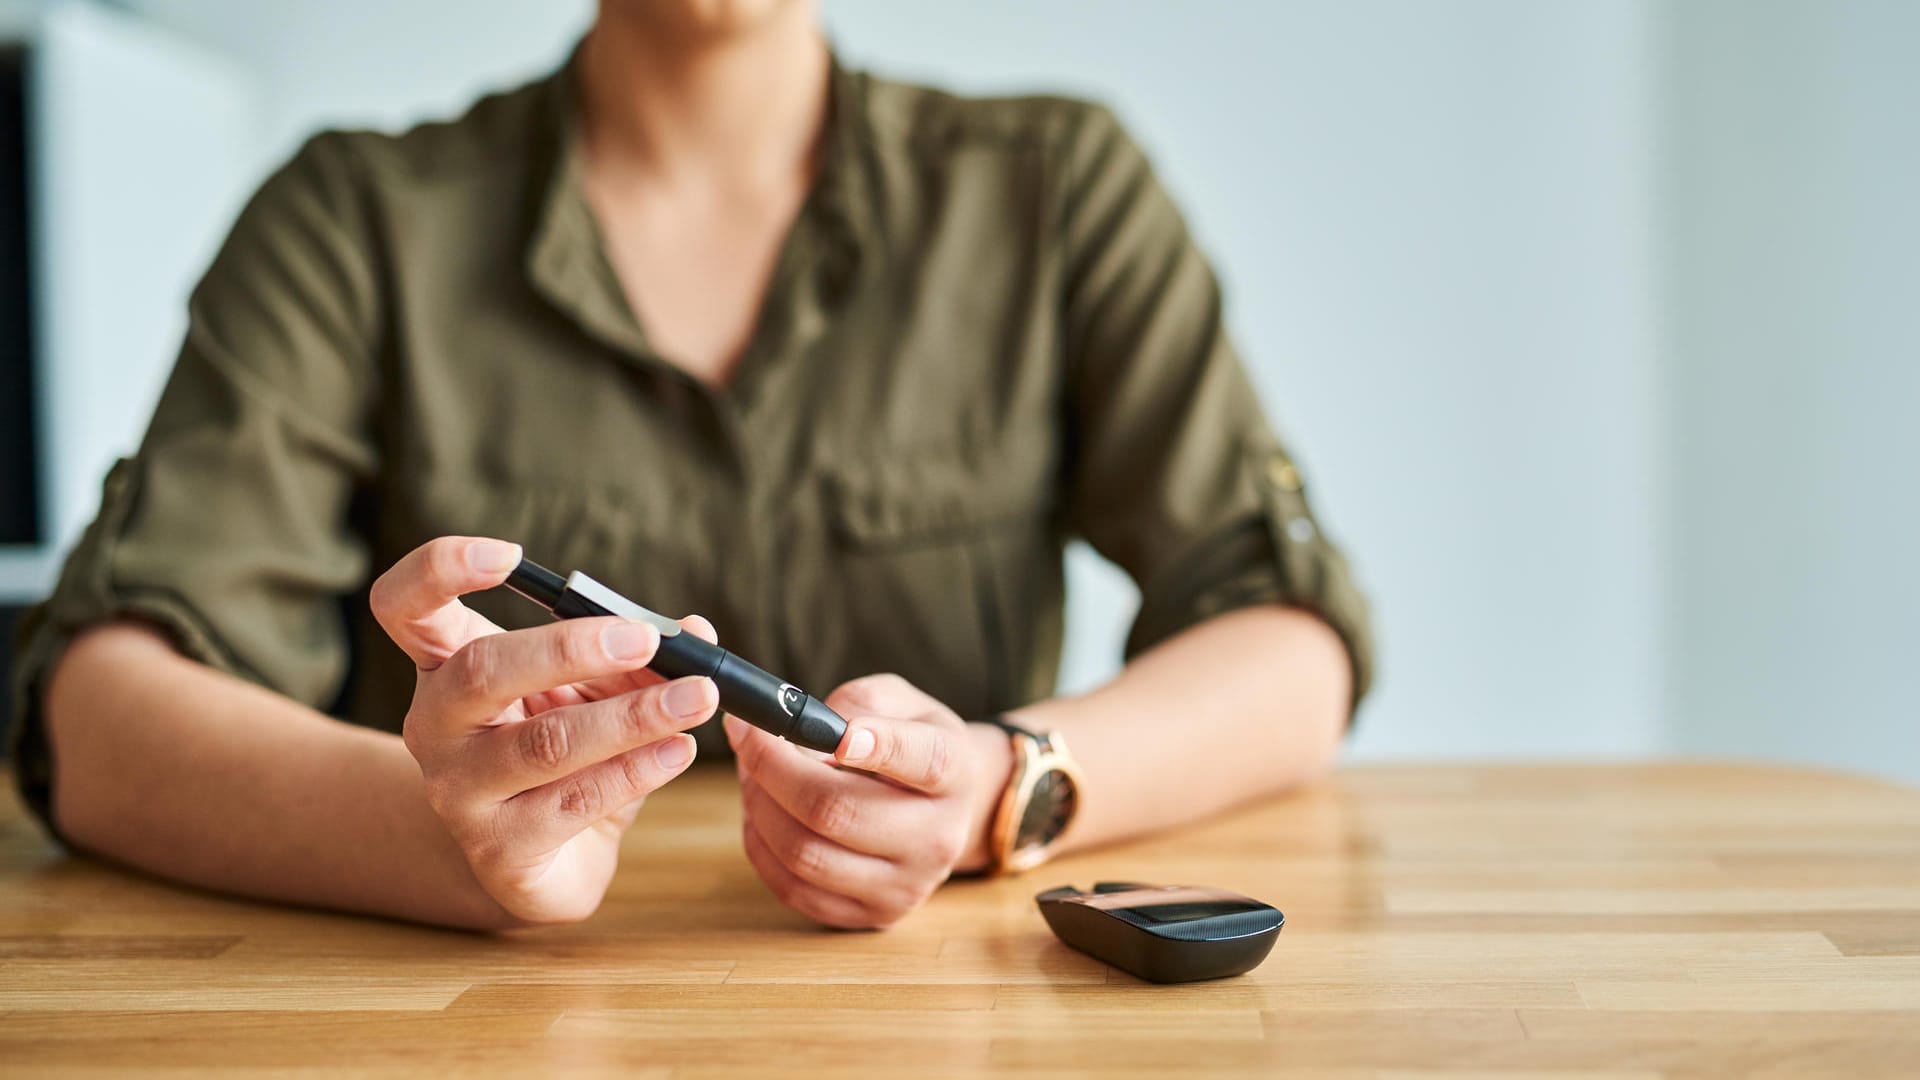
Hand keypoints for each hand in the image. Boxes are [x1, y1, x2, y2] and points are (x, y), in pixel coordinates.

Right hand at [370, 536, 718, 924]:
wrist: (542, 861)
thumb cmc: (563, 757)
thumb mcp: (594, 692)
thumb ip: (634, 658)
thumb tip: (695, 632)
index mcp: (443, 666)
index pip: (404, 605)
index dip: (443, 569)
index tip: (511, 555)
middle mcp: (435, 725)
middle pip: (480, 670)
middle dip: (571, 648)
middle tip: (646, 640)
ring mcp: (458, 792)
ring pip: (544, 743)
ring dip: (631, 716)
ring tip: (696, 698)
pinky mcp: (498, 849)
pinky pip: (574, 800)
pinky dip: (637, 770)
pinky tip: (677, 750)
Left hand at [727, 673, 1014, 928]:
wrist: (948, 807)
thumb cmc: (912, 742)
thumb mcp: (902, 702)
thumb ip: (859, 703)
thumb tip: (801, 735)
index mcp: (954, 771)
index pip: (922, 761)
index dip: (876, 744)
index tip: (831, 731)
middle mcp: (937, 836)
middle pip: (836, 811)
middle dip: (772, 768)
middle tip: (747, 737)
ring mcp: (907, 884)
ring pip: (805, 854)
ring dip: (759, 807)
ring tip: (751, 774)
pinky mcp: (875, 914)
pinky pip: (794, 889)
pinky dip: (762, 847)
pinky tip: (761, 814)